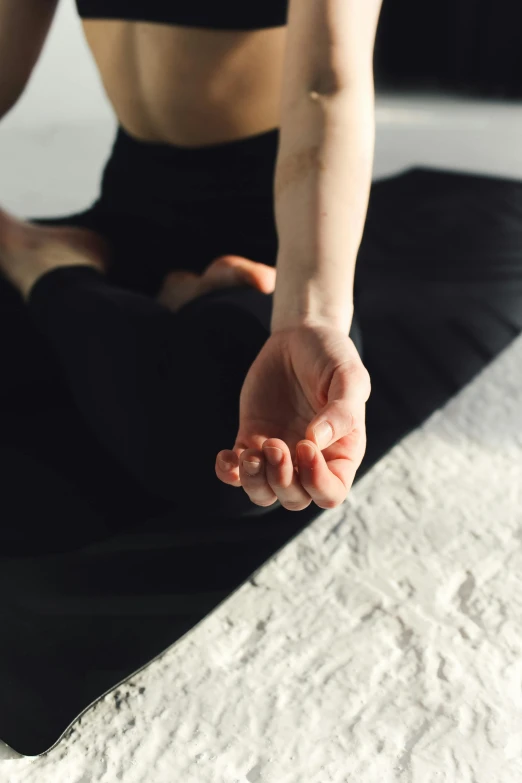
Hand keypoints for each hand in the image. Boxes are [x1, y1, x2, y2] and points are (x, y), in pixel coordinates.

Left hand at [215, 322, 370, 510]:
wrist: (299, 337)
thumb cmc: (332, 357)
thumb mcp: (349, 377)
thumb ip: (342, 410)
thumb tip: (315, 441)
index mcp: (340, 453)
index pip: (330, 493)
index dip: (316, 481)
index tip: (305, 444)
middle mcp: (310, 461)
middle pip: (295, 499)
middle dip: (281, 480)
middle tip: (274, 443)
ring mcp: (279, 453)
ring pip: (264, 493)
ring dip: (254, 482)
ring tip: (250, 453)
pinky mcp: (251, 439)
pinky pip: (236, 473)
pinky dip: (228, 473)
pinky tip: (226, 456)